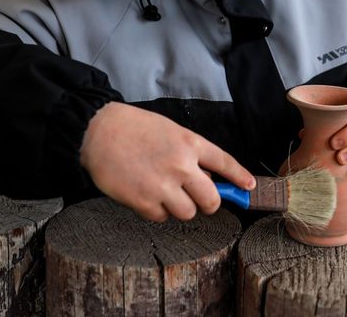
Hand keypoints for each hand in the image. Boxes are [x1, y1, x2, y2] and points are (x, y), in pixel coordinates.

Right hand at [80, 102, 254, 221]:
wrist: (97, 131)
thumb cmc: (133, 128)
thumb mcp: (170, 131)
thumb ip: (190, 154)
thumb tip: (204, 180)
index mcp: (190, 143)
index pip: (224, 163)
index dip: (240, 177)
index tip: (249, 186)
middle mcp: (181, 165)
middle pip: (212, 200)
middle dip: (208, 203)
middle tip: (198, 199)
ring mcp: (163, 185)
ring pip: (188, 213)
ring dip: (180, 208)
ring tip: (165, 194)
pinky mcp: (143, 201)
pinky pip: (161, 218)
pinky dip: (156, 211)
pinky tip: (145, 195)